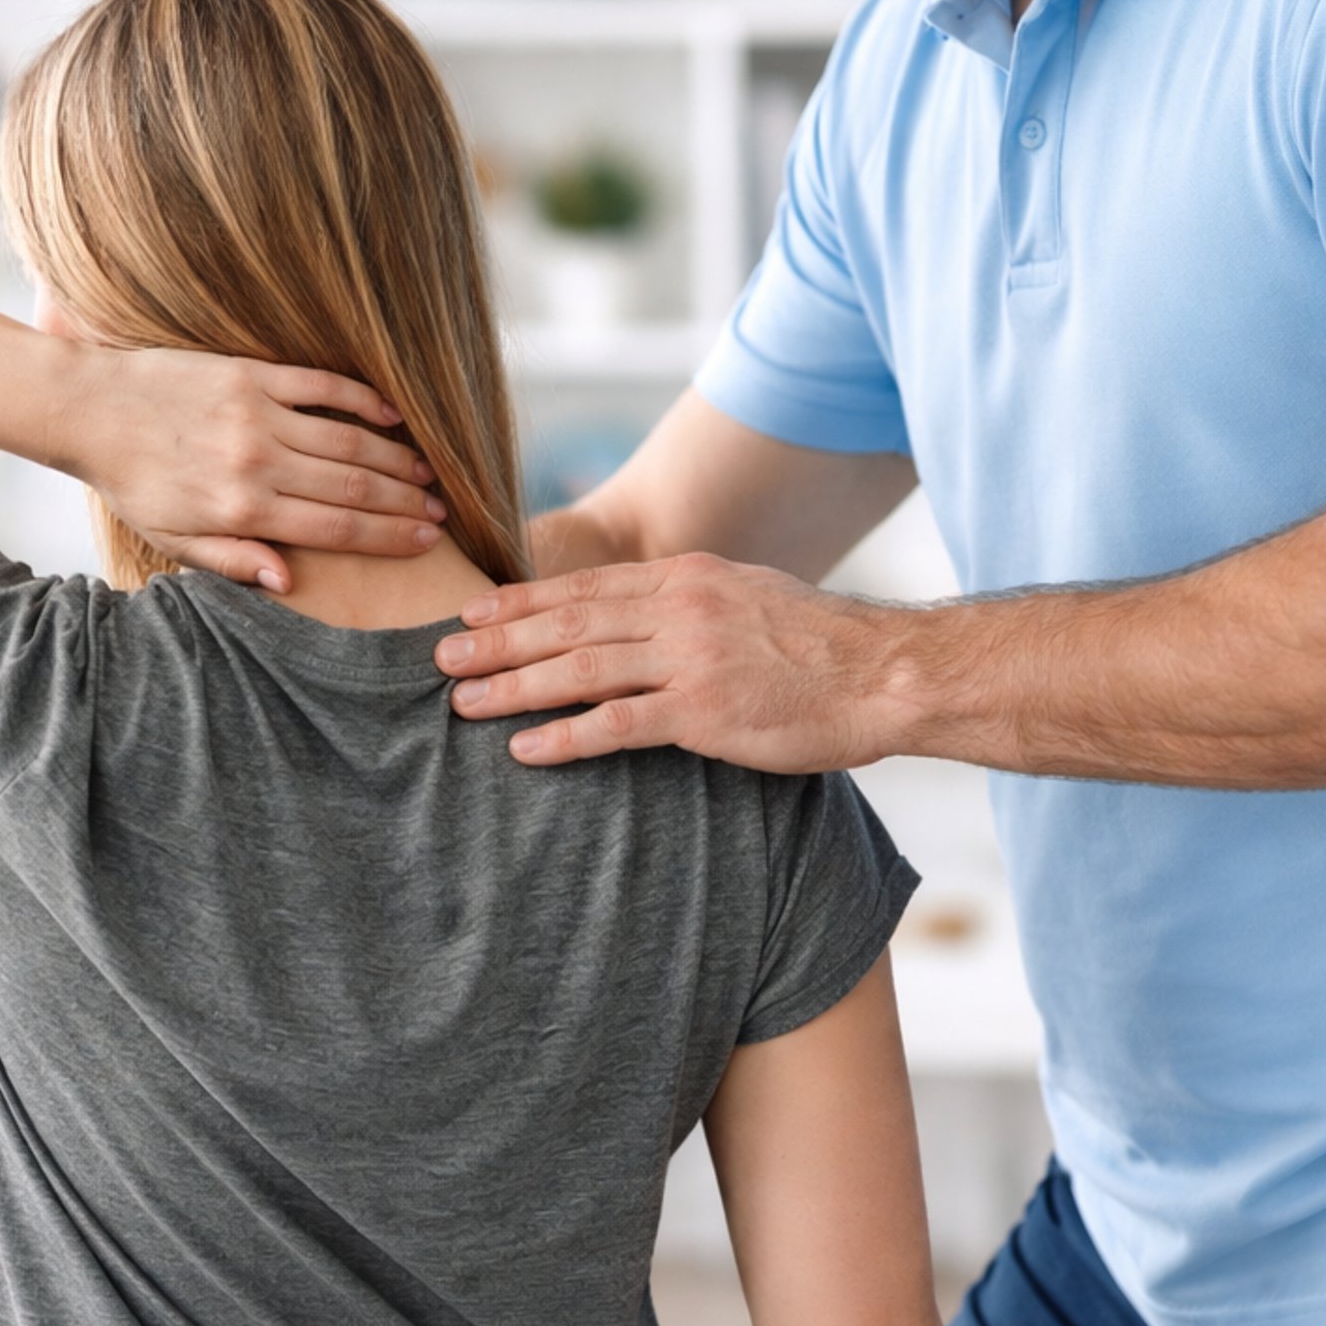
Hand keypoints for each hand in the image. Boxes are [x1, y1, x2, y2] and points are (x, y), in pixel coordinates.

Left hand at [72, 349, 445, 589]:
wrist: (91, 411)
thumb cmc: (134, 483)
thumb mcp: (173, 540)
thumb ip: (233, 561)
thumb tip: (288, 582)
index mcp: (242, 510)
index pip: (335, 530)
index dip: (387, 537)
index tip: (424, 541)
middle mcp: (257, 463)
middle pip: (353, 488)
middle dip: (403, 504)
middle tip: (441, 513)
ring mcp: (258, 414)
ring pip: (347, 439)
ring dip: (394, 458)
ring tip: (426, 474)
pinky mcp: (252, 374)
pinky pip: (321, 386)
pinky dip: (363, 399)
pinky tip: (392, 414)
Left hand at [432, 550, 907, 768]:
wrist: (886, 674)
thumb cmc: (823, 647)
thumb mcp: (750, 598)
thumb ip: (691, 603)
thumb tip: (643, 614)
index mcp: (687, 577)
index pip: (585, 586)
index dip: (521, 600)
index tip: (472, 611)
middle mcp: (679, 608)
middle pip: (567, 621)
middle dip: (497, 639)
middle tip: (439, 655)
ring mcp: (690, 658)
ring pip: (579, 667)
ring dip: (512, 685)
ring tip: (461, 703)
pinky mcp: (705, 710)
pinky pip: (616, 723)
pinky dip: (563, 735)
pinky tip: (523, 748)